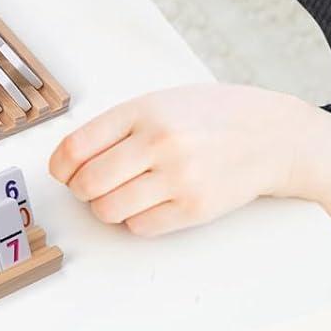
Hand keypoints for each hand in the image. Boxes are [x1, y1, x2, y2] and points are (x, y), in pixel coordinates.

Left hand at [49, 85, 305, 236]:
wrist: (270, 135)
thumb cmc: (207, 116)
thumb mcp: (156, 103)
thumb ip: (115, 127)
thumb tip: (69, 159)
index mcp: (141, 111)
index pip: (77, 146)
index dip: (59, 166)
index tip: (61, 172)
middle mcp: (158, 143)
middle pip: (88, 183)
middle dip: (80, 190)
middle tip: (88, 187)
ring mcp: (179, 177)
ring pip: (110, 210)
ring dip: (104, 208)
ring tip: (118, 195)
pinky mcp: (197, 208)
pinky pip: (141, 227)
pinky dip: (134, 221)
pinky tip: (146, 204)